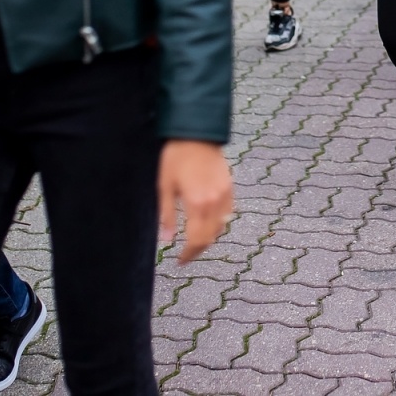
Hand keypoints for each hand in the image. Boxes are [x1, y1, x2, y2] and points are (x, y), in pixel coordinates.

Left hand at [157, 140, 232, 263]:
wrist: (196, 133)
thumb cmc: (175, 158)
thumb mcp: (164, 186)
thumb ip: (166, 215)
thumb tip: (165, 241)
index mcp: (197, 203)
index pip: (196, 240)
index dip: (188, 255)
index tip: (179, 261)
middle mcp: (214, 202)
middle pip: (210, 238)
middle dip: (197, 250)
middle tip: (185, 256)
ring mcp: (225, 195)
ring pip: (221, 227)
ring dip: (208, 238)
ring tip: (194, 240)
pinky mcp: (230, 188)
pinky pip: (227, 214)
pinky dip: (218, 223)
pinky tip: (207, 222)